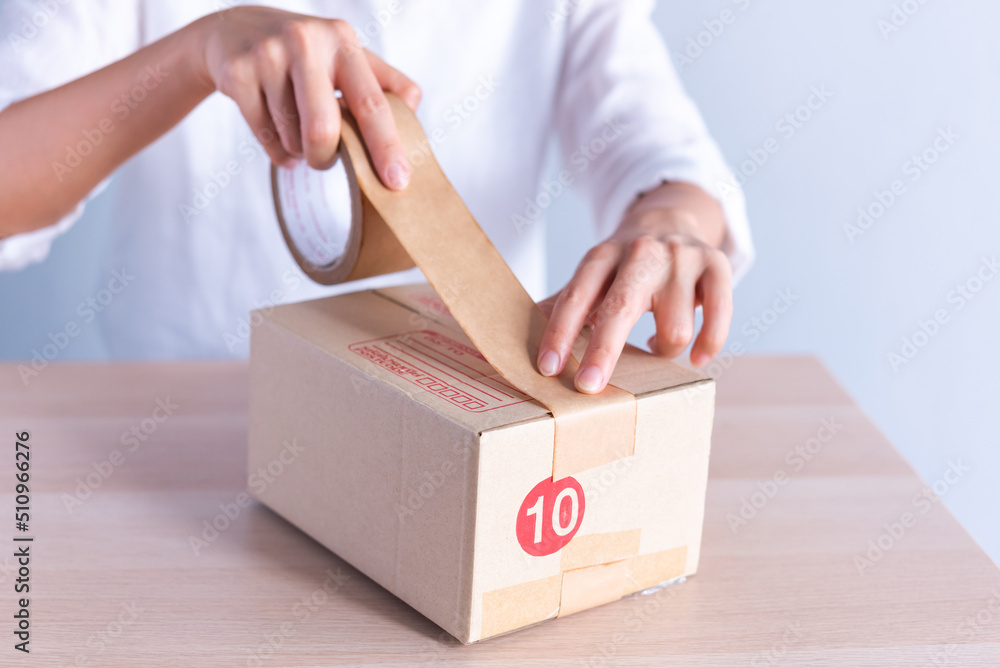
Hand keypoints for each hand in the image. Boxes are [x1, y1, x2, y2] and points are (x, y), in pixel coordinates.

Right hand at [193, 6, 420, 186]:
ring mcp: (267, 55)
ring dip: (299, 151)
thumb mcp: (345, 55)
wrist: (234, 31)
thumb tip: (413, 117)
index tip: (397, 181)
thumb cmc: (305, 55)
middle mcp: (306, 42)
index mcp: (342, 41)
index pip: (372, 103)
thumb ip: (385, 84)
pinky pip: (265, 138)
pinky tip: (276, 131)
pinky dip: (276, 151)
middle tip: (324, 160)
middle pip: (324, 130)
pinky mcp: (237, 73)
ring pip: (292, 138)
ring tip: (295, 132)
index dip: (386, 146)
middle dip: (326, 158)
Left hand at [537, 184, 732, 393]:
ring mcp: (681, 257)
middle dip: (603, 351)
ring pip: (675, 327)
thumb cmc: (622, 266)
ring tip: (655, 344)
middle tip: (589, 386)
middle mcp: (640, 252)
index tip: (548, 368)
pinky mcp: (717, 264)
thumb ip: (565, 304)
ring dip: (664, 350)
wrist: (669, 220)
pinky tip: (697, 357)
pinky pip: (718, 316)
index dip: (560, 333)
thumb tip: (518, 337)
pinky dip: (708, 343)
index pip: (576, 297)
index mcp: (601, 256)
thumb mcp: (591, 276)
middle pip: (621, 308)